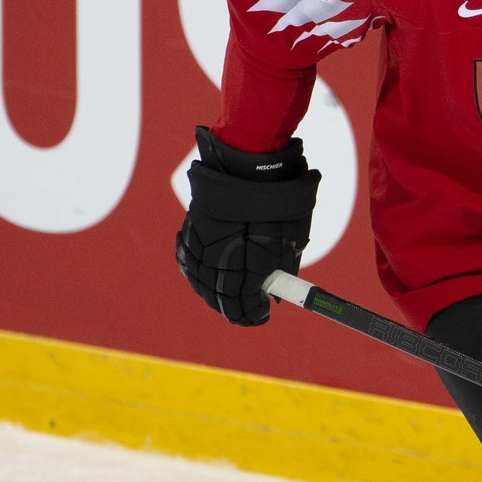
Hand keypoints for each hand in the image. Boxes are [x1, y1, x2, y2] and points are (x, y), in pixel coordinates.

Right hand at [175, 127, 320, 325]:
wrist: (250, 166)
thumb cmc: (278, 205)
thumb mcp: (290, 244)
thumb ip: (281, 271)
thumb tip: (275, 288)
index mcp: (243, 276)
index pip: (241, 311)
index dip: (252, 315)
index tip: (262, 314)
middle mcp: (215, 268)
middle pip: (218, 299)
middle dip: (233, 304)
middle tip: (248, 303)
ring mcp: (200, 249)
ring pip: (200, 281)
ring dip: (213, 287)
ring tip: (230, 286)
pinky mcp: (190, 231)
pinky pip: (190, 259)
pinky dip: (199, 267)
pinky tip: (208, 267)